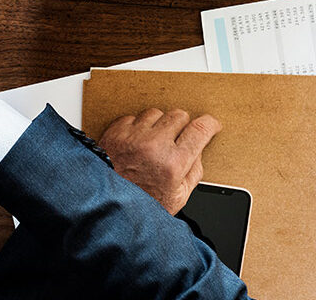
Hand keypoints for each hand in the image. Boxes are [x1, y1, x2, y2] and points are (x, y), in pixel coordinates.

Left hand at [98, 109, 221, 214]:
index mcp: (173, 163)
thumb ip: (194, 172)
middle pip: (178, 115)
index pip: (199, 130)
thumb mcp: (177, 197)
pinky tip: (136, 143)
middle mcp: (154, 145)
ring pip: (156, 113)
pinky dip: (137, 127)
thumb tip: (199, 150)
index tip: (211, 124)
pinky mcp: (116, 131)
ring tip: (153, 143)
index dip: (209, 124)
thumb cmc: (139, 202)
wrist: (105, 201)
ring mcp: (133, 136)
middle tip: (176, 139)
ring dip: (158, 125)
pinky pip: (133, 117)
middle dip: (182, 126)